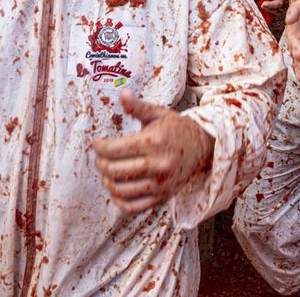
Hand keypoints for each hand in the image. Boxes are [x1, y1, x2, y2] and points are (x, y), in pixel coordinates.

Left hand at [93, 89, 215, 212]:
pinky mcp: (162, 197)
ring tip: (107, 172)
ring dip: (107, 181)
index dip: (99, 147)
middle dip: (100, 164)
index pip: (114, 149)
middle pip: (114, 170)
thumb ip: (138, 107)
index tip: (97, 143)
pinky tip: (117, 188)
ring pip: (120, 190)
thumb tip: (122, 94)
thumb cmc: (176, 128)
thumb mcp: (158, 113)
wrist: (201, 146)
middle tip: (100, 157)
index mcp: (154, 142)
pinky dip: (119, 200)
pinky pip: (132, 206)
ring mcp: (161, 184)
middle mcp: (158, 165)